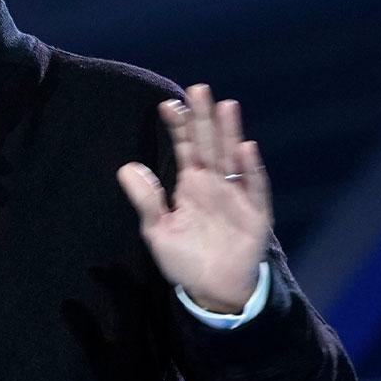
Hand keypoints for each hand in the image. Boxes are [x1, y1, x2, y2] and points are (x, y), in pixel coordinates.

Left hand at [115, 83, 272, 311]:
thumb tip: (126, 167)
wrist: (214, 291)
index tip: (167, 104)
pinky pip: (254, 188)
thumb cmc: (186, 259)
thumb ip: (146, 200)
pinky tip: (245, 149)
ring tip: (225, 106)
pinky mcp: (255, 214)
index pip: (185, 148)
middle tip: (198, 89)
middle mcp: (215, 184)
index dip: (178, 127)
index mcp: (192, 185)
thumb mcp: (158, 230)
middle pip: (209, 144)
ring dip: (229, 133)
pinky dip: (250, 169)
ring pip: (232, 158)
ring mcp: (236, 196)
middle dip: (203, 118)